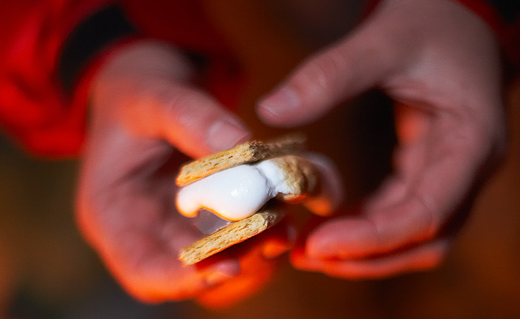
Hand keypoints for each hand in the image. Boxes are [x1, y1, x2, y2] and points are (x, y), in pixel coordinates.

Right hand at [76, 41, 289, 306]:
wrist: (146, 92)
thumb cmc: (136, 94)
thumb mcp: (153, 96)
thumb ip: (192, 118)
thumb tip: (244, 146)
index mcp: (112, 213)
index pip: (142, 270)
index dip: (183, 279)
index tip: (229, 265)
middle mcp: (145, 232)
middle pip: (189, 274)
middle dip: (236, 263)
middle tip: (275, 236)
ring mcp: (177, 228)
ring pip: (218, 265)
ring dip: (256, 254)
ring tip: (285, 225)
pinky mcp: (204, 219)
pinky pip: (235, 242)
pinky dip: (261, 234)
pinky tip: (283, 213)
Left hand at [257, 0, 506, 277]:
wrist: (454, 19)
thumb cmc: (429, 24)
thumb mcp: (381, 42)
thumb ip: (329, 76)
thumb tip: (272, 111)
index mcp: (470, 140)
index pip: (429, 211)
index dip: (374, 237)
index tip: (320, 245)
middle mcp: (469, 167)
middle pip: (425, 239)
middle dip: (367, 255)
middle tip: (307, 256)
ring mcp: (453, 173)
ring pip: (416, 236)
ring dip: (366, 251)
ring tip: (311, 251)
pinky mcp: (432, 171)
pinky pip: (403, 214)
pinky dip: (368, 228)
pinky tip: (331, 227)